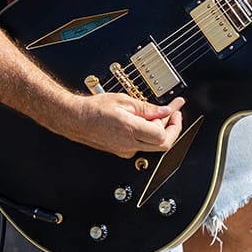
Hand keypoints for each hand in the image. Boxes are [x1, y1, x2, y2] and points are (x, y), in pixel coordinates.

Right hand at [60, 92, 184, 157]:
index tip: (173, 110)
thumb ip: (148, 108)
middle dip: (172, 128)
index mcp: (131, 130)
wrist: (76, 119)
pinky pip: (142, 145)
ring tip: (159, 114)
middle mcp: (129, 144)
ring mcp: (126, 150)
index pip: (162, 135)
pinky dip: (148, 134)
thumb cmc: (95, 109)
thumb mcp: (124, 101)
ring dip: (160, 130)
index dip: (171, 123)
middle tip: (175, 114)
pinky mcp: (122, 151)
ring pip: (153, 146)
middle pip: (162, 145)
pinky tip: (146, 122)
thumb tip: (165, 111)